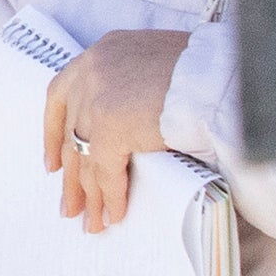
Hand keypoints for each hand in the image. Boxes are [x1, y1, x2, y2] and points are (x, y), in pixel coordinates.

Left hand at [42, 29, 190, 232]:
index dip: (54, 134)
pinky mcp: (110, 127)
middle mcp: (90, 73)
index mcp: (101, 53)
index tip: (54, 164)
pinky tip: (114, 215)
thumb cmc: (204, 70)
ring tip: (91, 222)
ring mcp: (96, 100)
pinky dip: (111, 196)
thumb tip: (129, 120)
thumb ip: (131, 85)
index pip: (60, 96)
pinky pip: (106, 171)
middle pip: (70, 133)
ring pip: (84, 157)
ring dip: (89, 195)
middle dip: (72, 176)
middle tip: (70, 205)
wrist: (221, 74)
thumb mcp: (155, 65)